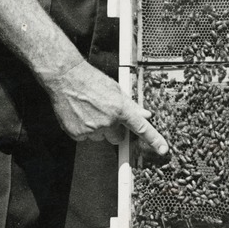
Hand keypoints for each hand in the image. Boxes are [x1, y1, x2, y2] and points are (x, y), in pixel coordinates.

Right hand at [47, 60, 169, 154]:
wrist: (65, 78)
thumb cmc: (90, 80)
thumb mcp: (115, 89)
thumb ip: (131, 105)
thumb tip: (146, 114)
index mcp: (120, 108)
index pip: (141, 127)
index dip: (154, 140)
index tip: (163, 149)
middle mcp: (108, 121)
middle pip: (117, 137)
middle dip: (114, 130)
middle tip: (104, 114)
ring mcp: (92, 129)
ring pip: (100, 137)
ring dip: (98, 129)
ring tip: (89, 110)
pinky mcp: (78, 133)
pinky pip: (85, 138)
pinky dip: (83, 129)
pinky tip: (80, 115)